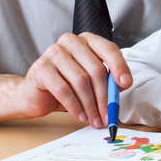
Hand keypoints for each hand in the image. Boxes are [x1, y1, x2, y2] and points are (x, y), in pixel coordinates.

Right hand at [16, 33, 132, 126]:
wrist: (34, 94)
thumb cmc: (66, 86)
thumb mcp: (91, 83)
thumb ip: (107, 81)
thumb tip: (122, 87)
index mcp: (87, 40)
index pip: (109, 49)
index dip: (120, 67)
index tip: (126, 84)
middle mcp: (71, 42)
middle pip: (96, 69)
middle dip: (104, 97)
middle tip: (107, 116)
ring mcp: (54, 52)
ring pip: (81, 81)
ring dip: (90, 105)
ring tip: (94, 120)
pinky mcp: (41, 68)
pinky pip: (63, 89)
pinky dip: (74, 106)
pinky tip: (80, 116)